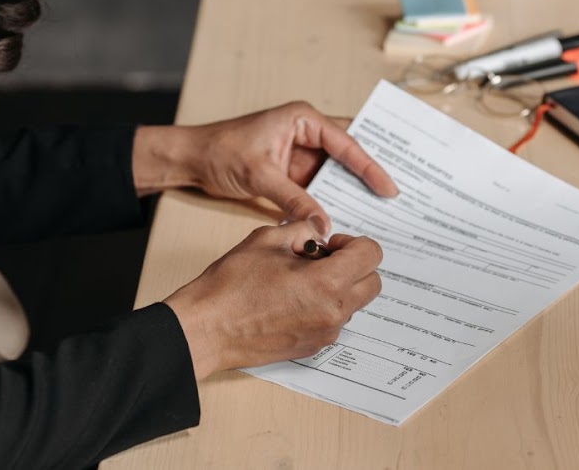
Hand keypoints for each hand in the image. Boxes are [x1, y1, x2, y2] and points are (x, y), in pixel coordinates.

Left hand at [135, 101, 397, 235]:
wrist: (191, 159)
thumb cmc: (219, 152)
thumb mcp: (259, 176)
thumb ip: (293, 199)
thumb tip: (321, 224)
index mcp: (303, 118)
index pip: (346, 142)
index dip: (370, 166)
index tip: (389, 188)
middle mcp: (306, 132)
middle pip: (349, 153)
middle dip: (371, 173)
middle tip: (398, 197)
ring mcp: (301, 153)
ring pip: (337, 172)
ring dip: (354, 190)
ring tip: (381, 211)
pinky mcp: (293, 173)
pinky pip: (321, 186)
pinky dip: (334, 200)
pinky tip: (349, 216)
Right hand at [163, 222, 383, 378]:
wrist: (206, 329)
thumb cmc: (231, 284)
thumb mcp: (268, 239)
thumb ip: (303, 230)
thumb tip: (318, 233)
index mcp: (327, 283)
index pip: (371, 255)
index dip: (352, 243)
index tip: (328, 245)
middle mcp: (333, 313)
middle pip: (372, 282)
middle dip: (354, 265)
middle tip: (321, 260)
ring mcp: (325, 334)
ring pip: (354, 303)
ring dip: (340, 287)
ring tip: (301, 280)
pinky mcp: (313, 348)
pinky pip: (334, 321)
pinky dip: (325, 306)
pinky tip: (292, 300)